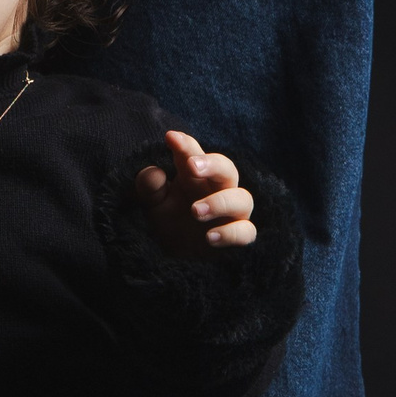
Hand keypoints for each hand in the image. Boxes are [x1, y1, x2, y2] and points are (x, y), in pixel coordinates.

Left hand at [132, 134, 255, 257]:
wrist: (177, 258)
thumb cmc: (170, 222)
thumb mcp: (154, 204)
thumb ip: (149, 187)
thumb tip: (153, 172)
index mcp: (196, 176)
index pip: (194, 154)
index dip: (186, 145)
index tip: (171, 138)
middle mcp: (218, 190)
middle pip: (227, 169)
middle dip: (212, 164)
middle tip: (192, 166)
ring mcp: (231, 213)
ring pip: (242, 199)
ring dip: (220, 202)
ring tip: (195, 210)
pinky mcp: (237, 236)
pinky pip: (246, 232)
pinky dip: (230, 233)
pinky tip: (209, 237)